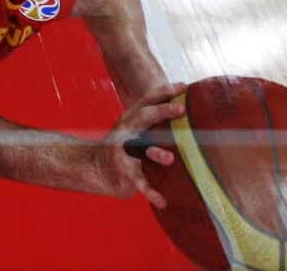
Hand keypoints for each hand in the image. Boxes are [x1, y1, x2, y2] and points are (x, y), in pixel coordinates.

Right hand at [93, 82, 186, 206]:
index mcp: (133, 118)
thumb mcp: (139, 129)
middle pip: (143, 117)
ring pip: (141, 150)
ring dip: (155, 153)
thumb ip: (158, 122)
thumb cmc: (128, 147)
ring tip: (169, 158)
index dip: (165, 91)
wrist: (97, 167)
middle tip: (181, 109)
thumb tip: (189, 111)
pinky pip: (139, 181)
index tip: (184, 86)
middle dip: (162, 111)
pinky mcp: (124, 171)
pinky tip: (162, 201)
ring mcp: (124, 150)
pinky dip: (150, 192)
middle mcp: (127, 130)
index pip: (148, 100)